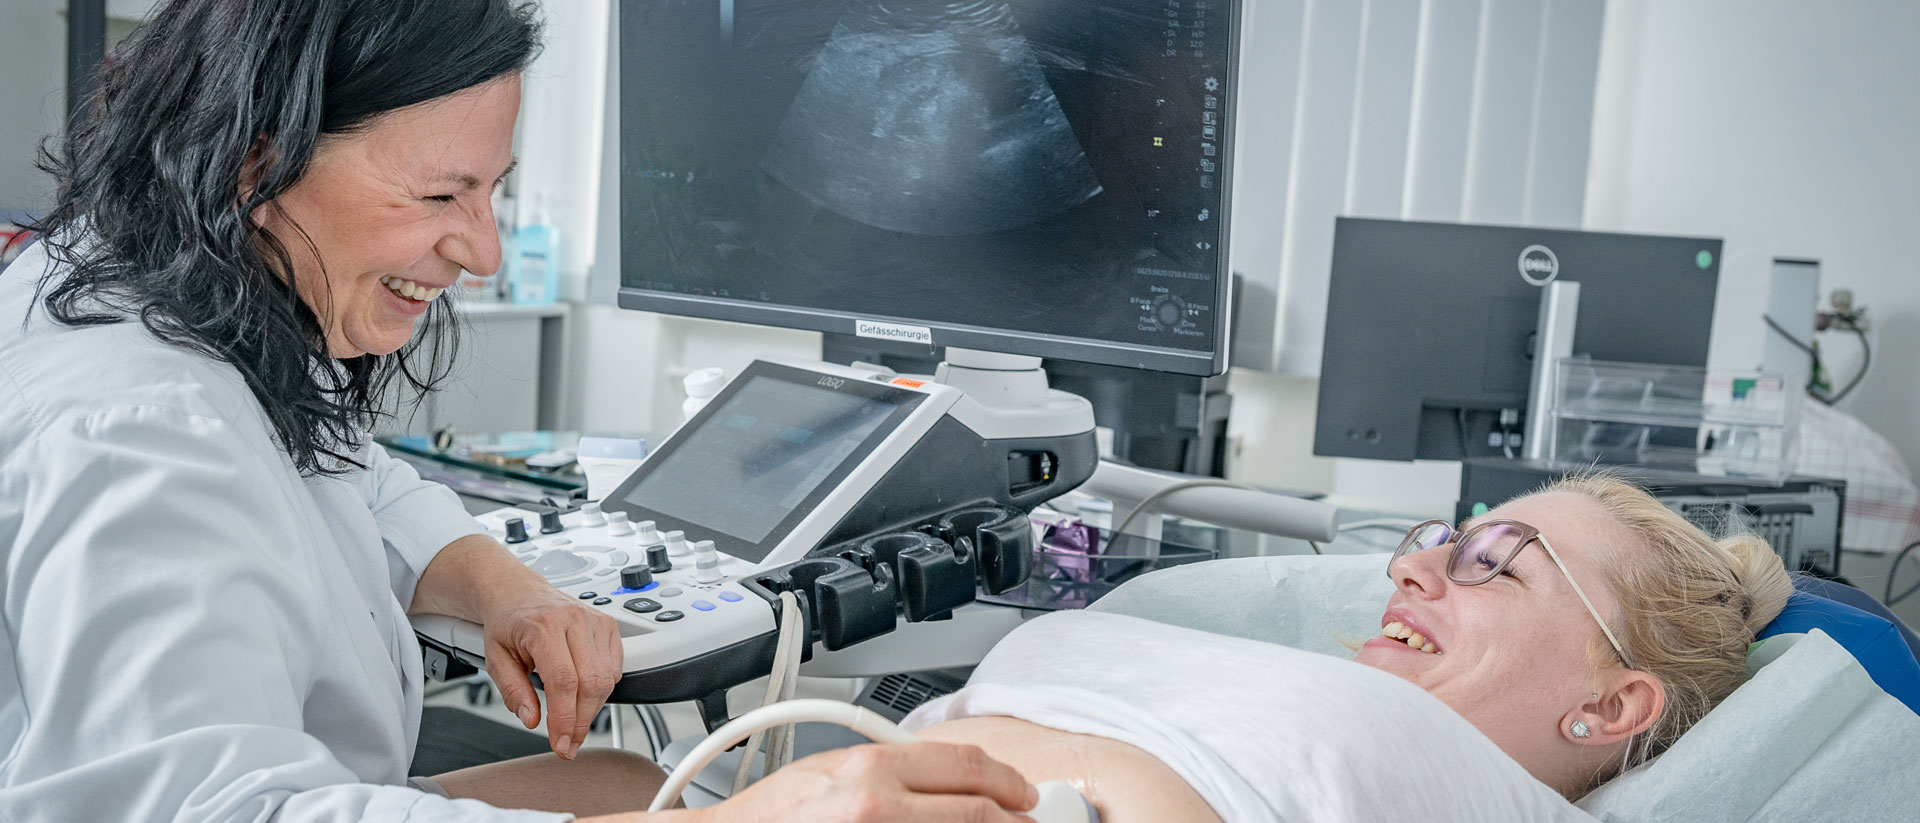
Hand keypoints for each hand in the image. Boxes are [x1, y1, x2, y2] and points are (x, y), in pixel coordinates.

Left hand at [481, 581, 623, 758]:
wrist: (518, 591)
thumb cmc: (507, 622)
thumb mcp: (495, 658)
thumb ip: (513, 691)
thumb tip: (532, 719)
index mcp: (544, 626)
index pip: (564, 681)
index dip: (565, 718)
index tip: (560, 743)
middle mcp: (574, 620)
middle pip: (591, 683)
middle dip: (581, 721)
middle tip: (569, 743)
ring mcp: (595, 620)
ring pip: (606, 679)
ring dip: (592, 709)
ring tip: (574, 722)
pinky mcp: (608, 624)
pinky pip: (615, 668)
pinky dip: (603, 689)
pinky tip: (584, 695)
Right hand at [689, 742, 1039, 822]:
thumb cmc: (769, 815)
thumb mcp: (832, 768)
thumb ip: (891, 768)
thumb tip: (951, 778)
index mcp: (871, 768)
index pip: (968, 767)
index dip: (1010, 781)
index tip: (1025, 794)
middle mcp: (878, 808)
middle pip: (979, 812)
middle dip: (1014, 821)